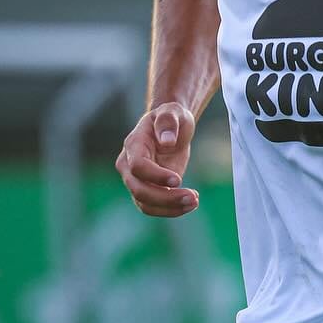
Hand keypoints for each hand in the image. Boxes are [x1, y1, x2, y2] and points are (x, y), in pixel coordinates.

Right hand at [116, 102, 198, 217]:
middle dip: (166, 197)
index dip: (156, 175)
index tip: (179, 179)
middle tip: (193, 197)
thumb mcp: (173, 112)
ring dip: (170, 208)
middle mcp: (128, 165)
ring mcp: (135, 180)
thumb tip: (167, 141)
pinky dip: (171, 210)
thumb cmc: (171, 118)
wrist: (170, 129)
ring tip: (194, 201)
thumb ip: (168, 122)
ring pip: (144, 203)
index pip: (138, 166)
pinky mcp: (147, 190)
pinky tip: (190, 204)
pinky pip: (153, 207)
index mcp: (134, 145)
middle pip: (139, 190)